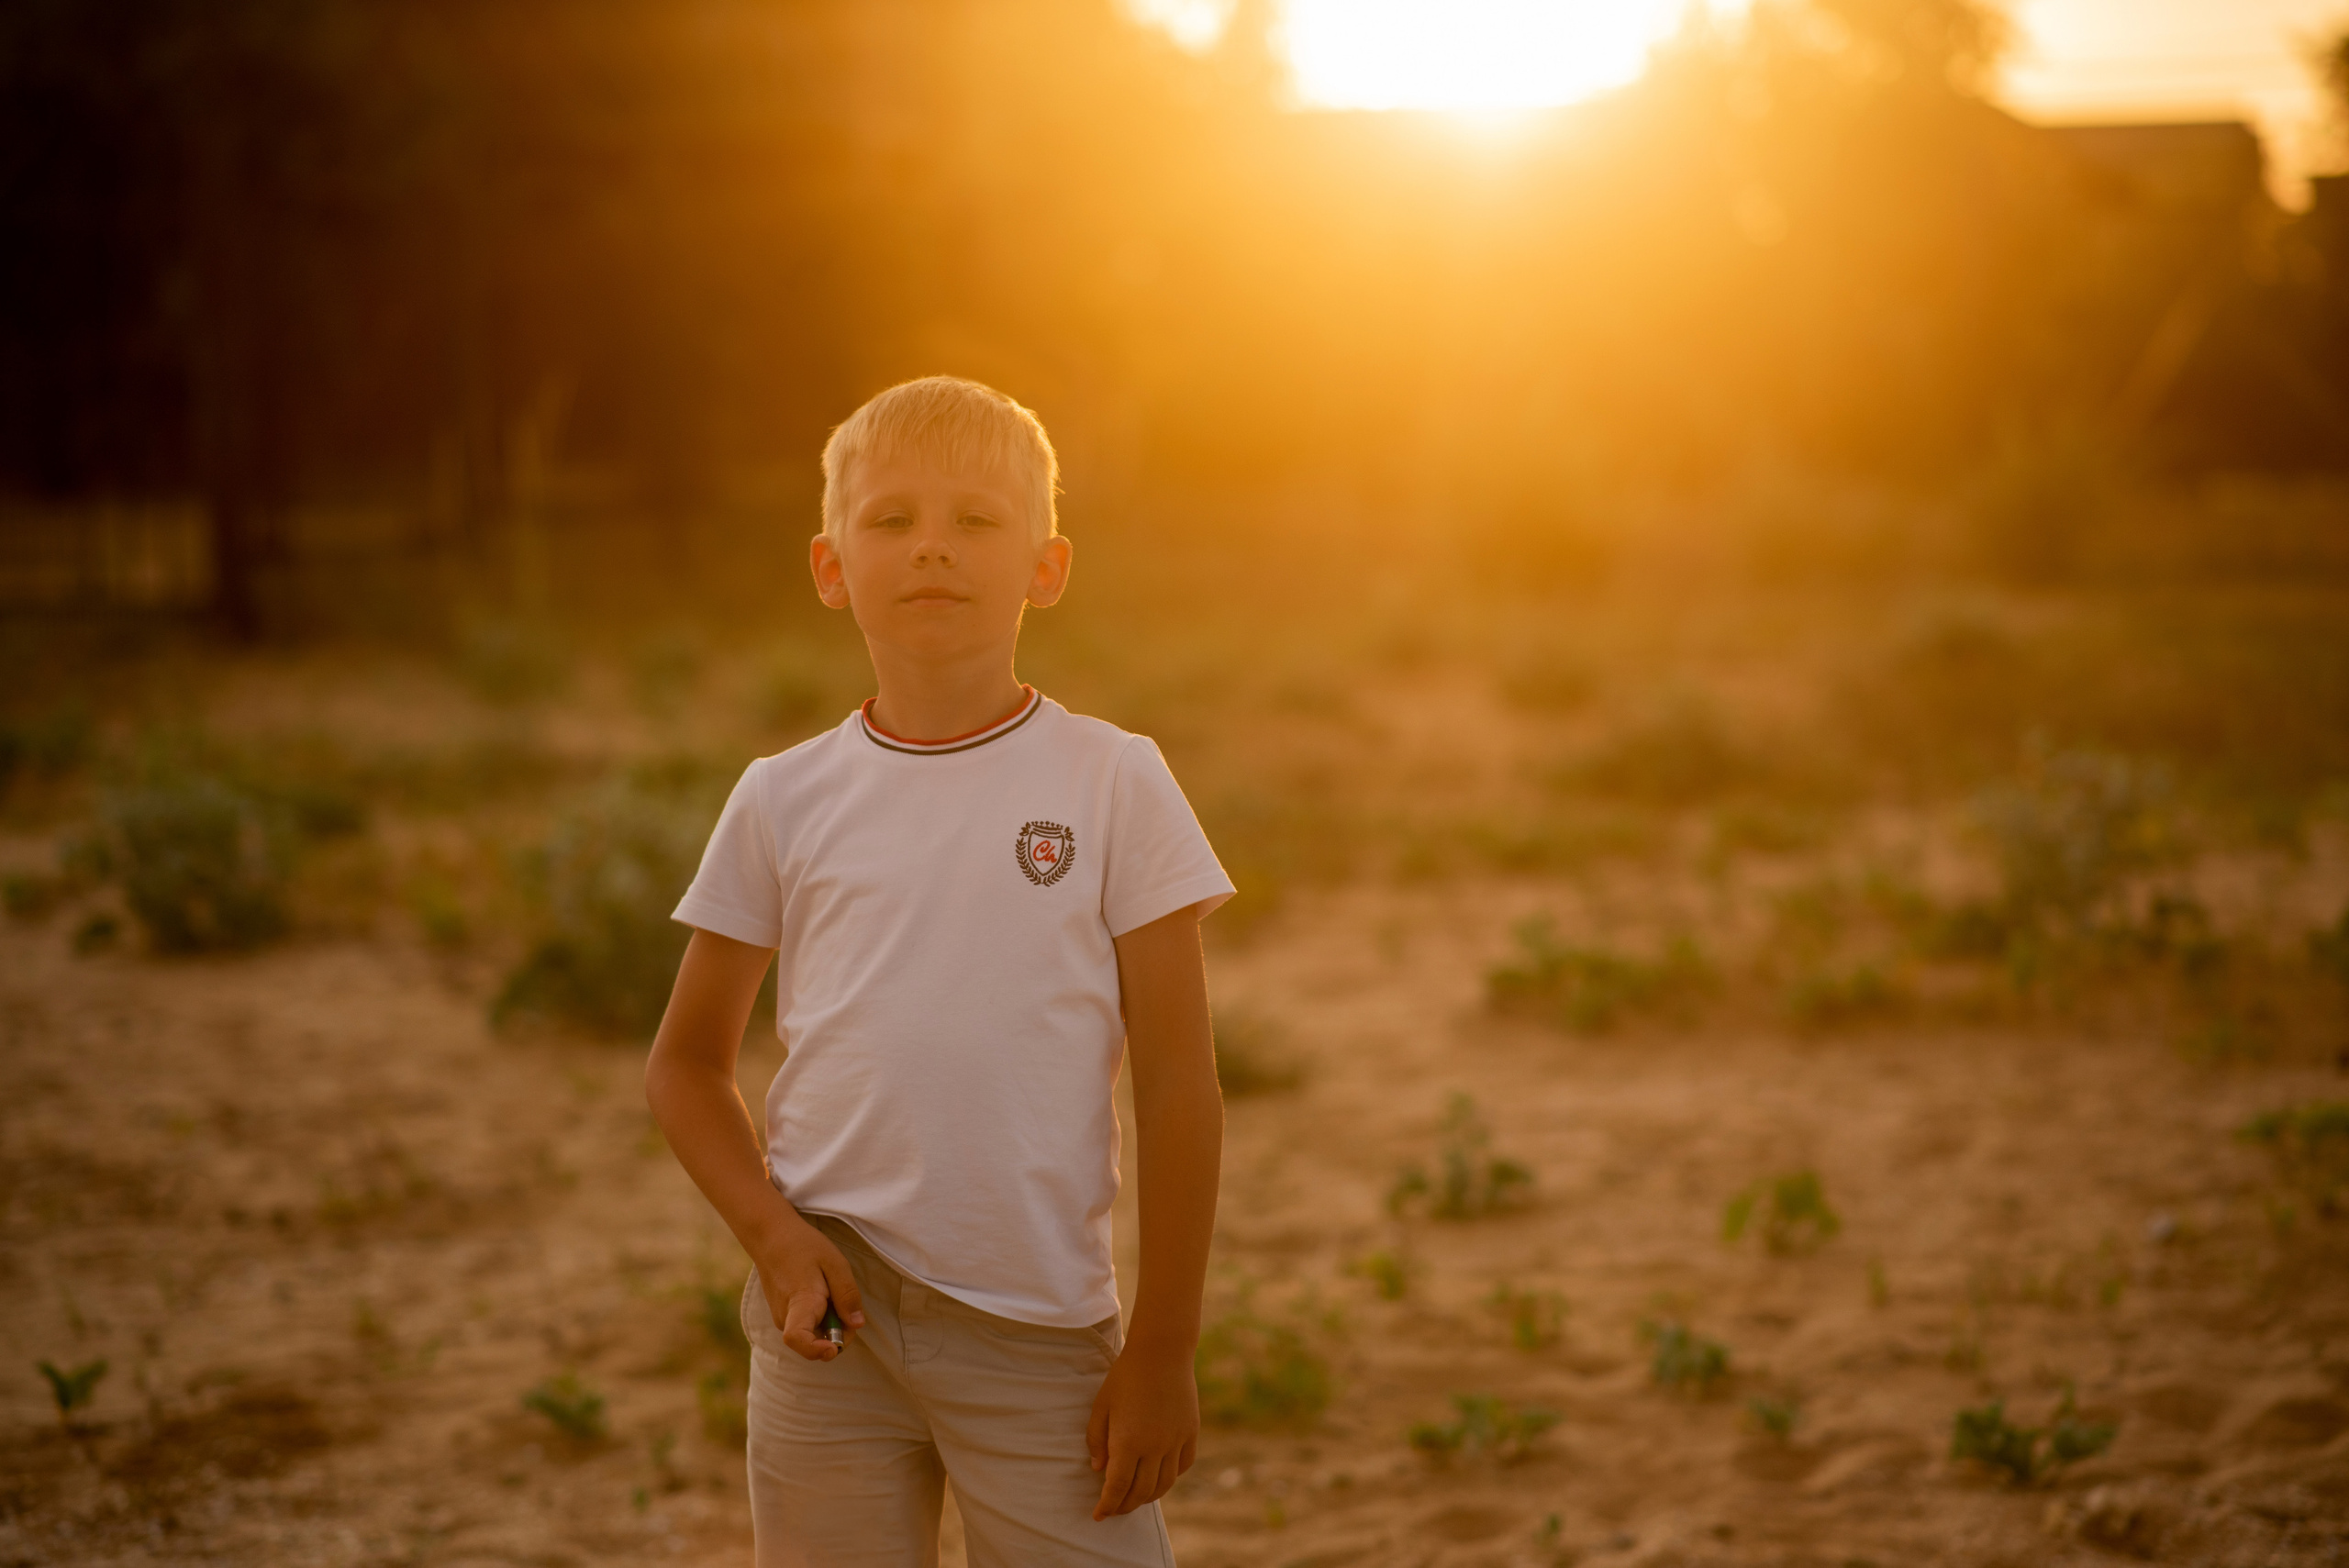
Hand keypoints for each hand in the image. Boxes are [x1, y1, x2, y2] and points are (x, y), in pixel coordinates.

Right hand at [754, 1219, 867, 1361]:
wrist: (770, 1237)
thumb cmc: (803, 1246)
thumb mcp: (835, 1263)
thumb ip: (847, 1295)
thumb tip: (857, 1325)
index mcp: (799, 1302)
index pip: (798, 1339)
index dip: (817, 1350)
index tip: (834, 1347)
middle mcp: (785, 1317)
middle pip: (814, 1343)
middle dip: (837, 1335)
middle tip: (846, 1307)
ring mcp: (781, 1318)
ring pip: (812, 1335)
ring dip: (829, 1324)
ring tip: (830, 1292)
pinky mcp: (782, 1315)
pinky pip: (806, 1327)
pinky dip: (820, 1318)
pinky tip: (821, 1295)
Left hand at [1085, 1338, 1198, 1519]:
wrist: (1162, 1352)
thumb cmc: (1125, 1376)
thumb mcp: (1101, 1406)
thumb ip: (1097, 1439)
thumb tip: (1099, 1469)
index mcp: (1128, 1441)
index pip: (1117, 1487)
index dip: (1107, 1506)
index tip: (1098, 1515)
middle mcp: (1154, 1447)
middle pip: (1141, 1492)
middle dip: (1125, 1506)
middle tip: (1114, 1509)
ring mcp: (1176, 1441)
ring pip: (1164, 1484)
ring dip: (1148, 1497)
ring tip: (1135, 1498)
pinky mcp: (1190, 1433)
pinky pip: (1182, 1466)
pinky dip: (1170, 1478)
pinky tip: (1159, 1476)